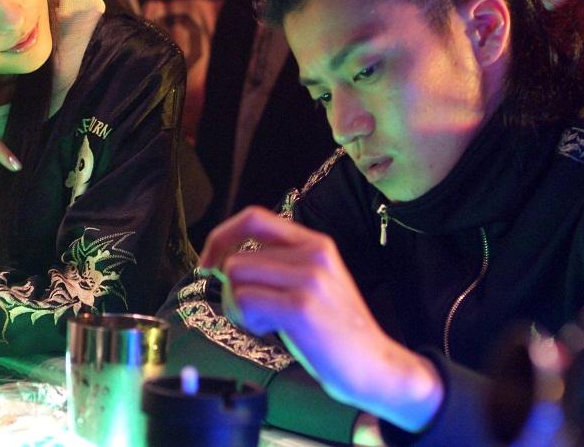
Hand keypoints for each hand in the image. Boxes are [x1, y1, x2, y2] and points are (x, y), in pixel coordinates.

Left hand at [199, 207, 443, 431]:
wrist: (375, 365)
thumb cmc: (334, 331)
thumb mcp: (313, 282)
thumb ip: (278, 265)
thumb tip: (223, 261)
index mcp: (315, 243)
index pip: (254, 217)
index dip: (222, 235)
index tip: (208, 261)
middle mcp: (313, 253)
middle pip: (236, 257)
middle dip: (231, 291)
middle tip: (251, 314)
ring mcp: (309, 278)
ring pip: (236, 277)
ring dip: (239, 307)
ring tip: (265, 323)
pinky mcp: (301, 306)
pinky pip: (246, 300)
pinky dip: (247, 320)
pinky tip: (271, 330)